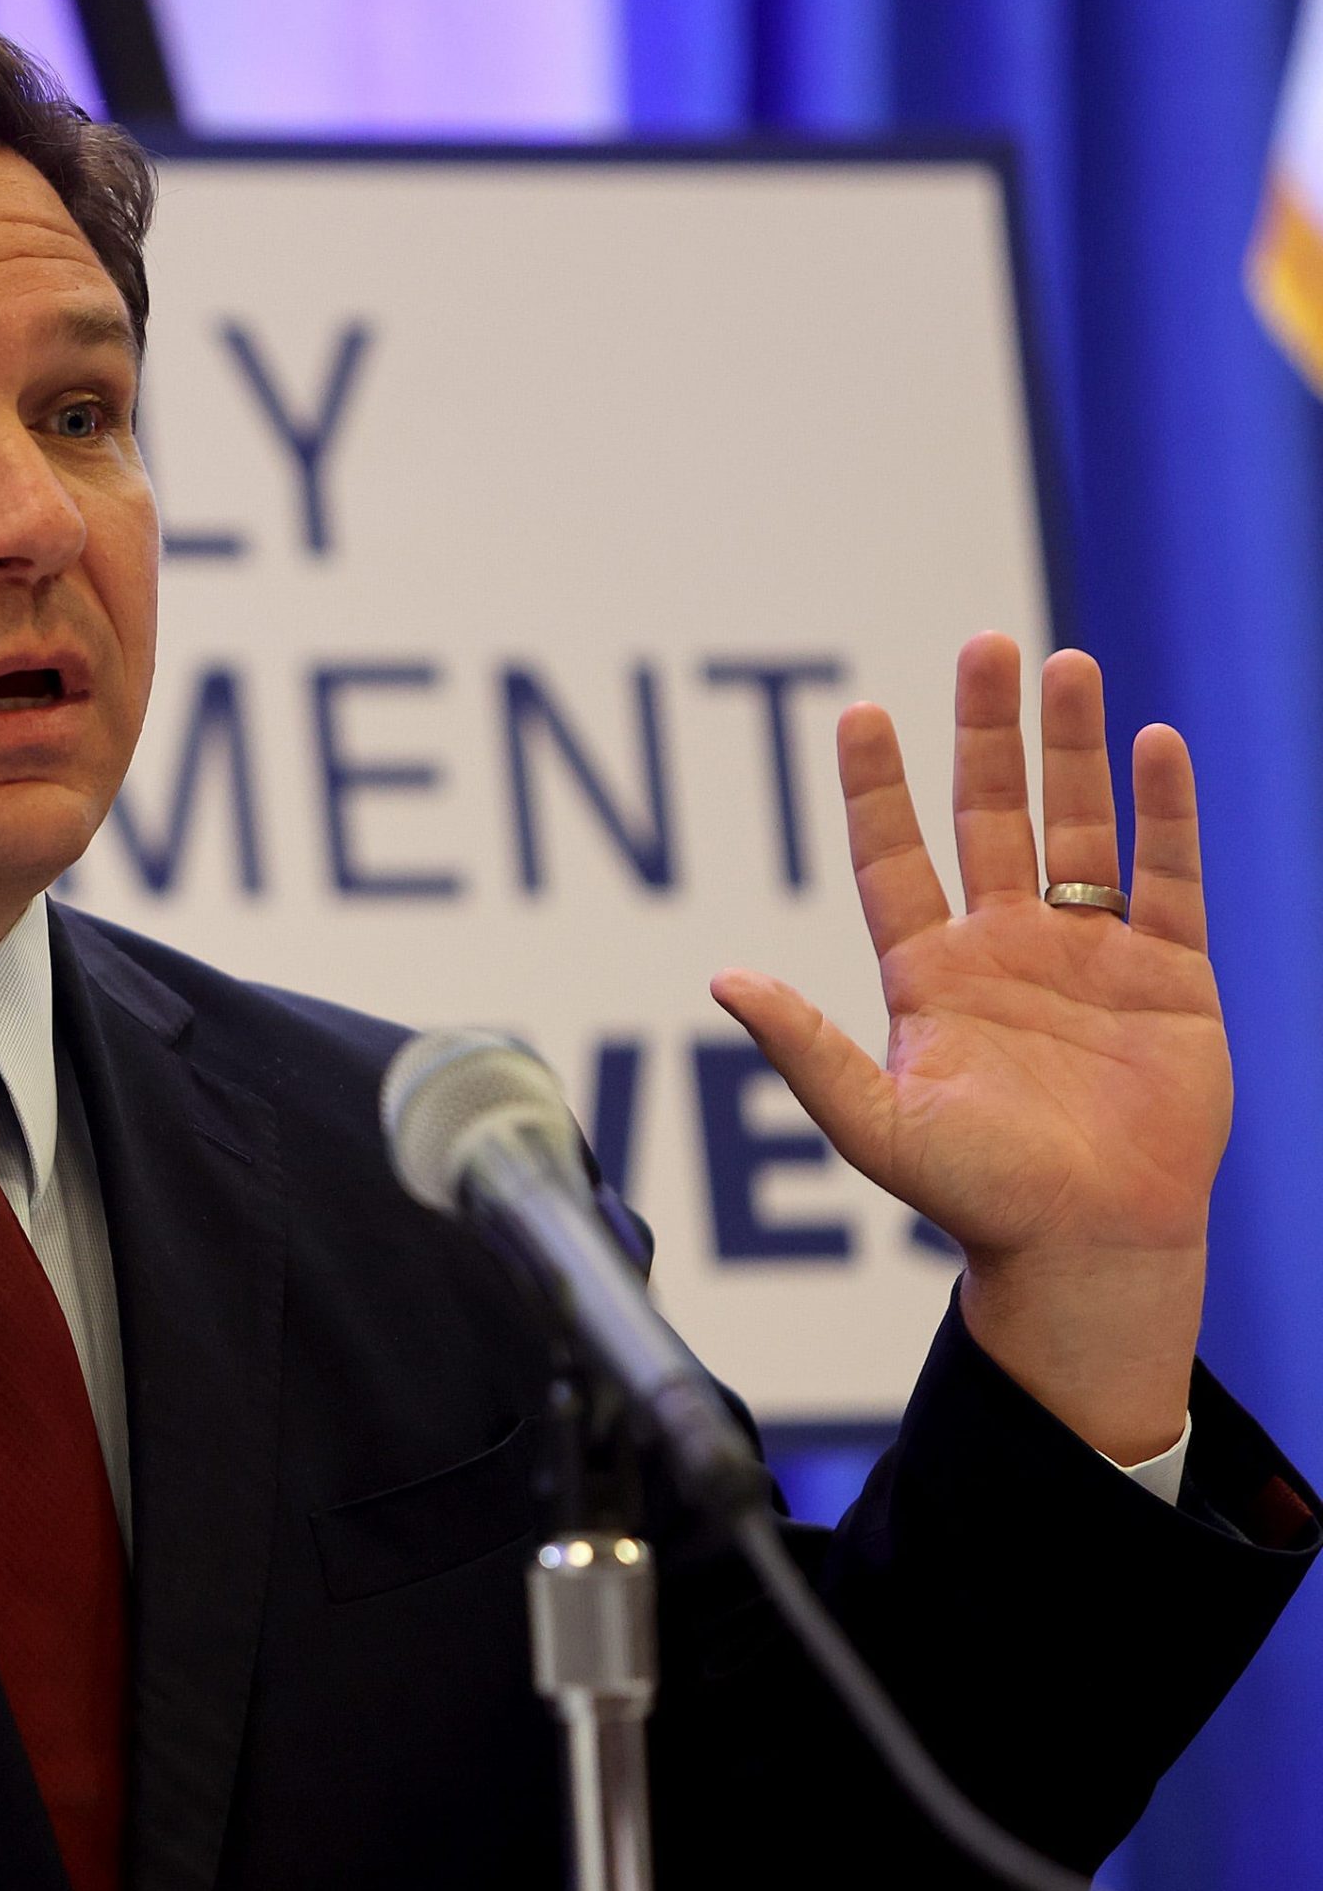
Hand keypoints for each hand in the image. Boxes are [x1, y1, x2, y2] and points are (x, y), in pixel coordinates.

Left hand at [713, 634, 1222, 1461]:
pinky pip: (1165, 873)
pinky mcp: (1169, 972)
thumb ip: (804, 1048)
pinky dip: (1162, 810)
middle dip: (987, 730)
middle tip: (986, 644)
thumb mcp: (874, 1124)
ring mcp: (1088, 953)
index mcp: (930, 973)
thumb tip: (721, 978)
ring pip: (1078, 824)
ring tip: (1067, 666)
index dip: (877, 787)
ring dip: (1073, 747)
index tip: (860, 714)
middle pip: (990, 813)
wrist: (1088, 1246)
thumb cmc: (977, 1197)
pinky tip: (1153, 743)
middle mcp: (1005, 946)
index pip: (895, 856)